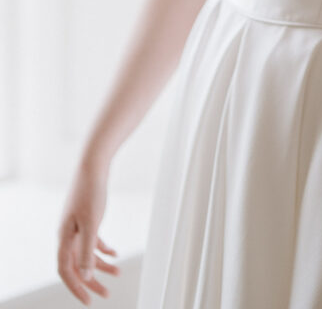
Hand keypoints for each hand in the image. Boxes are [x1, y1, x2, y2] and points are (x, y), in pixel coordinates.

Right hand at [57, 159, 119, 304]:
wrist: (92, 165)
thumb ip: (87, 250)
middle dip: (90, 281)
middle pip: (77, 265)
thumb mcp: (91, 223)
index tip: (88, 301)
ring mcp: (76, 226)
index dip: (76, 287)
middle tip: (105, 294)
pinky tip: (115, 253)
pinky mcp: (85, 219)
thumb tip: (85, 276)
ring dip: (100, 265)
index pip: (66, 270)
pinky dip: (102, 249)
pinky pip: (92, 241)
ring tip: (117, 272)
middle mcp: (67, 234)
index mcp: (64, 237)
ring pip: (86, 253)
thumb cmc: (90, 192)